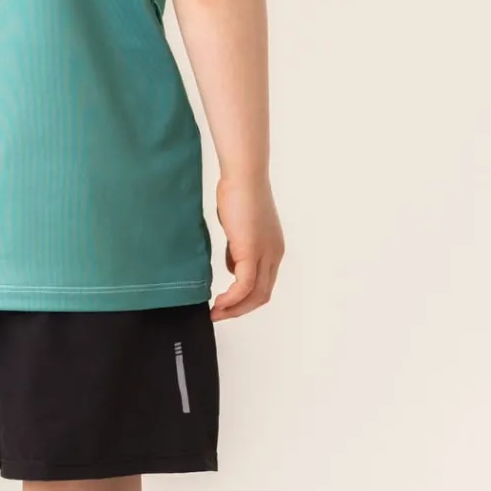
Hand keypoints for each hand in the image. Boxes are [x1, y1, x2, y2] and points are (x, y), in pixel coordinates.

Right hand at [211, 172, 283, 319]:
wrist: (243, 177)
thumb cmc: (239, 193)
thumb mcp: (238, 227)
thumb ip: (237, 248)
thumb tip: (232, 265)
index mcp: (273, 248)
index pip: (264, 284)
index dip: (245, 298)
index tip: (226, 303)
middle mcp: (274, 254)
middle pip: (262, 295)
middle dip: (240, 309)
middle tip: (220, 314)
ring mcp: (265, 254)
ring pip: (255, 295)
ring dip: (234, 308)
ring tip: (216, 312)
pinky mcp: (252, 252)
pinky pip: (244, 286)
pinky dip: (231, 299)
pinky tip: (218, 302)